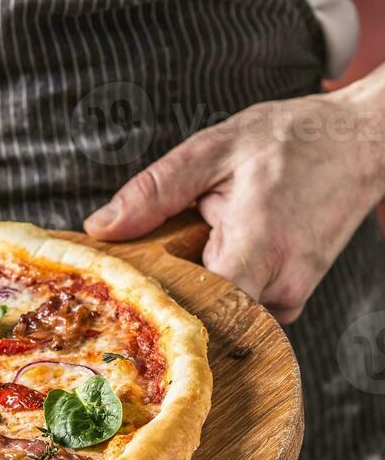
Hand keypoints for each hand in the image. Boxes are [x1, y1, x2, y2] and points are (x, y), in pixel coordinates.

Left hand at [83, 86, 384, 322]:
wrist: (361, 141)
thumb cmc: (292, 140)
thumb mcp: (213, 150)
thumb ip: (154, 191)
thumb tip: (100, 228)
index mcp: (257, 248)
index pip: (197, 311)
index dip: (155, 307)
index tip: (122, 294)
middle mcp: (280, 284)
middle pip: (201, 319)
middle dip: (165, 297)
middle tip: (136, 270)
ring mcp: (291, 297)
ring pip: (220, 316)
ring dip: (193, 289)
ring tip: (185, 247)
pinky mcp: (291, 299)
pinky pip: (241, 310)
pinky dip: (217, 288)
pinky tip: (209, 256)